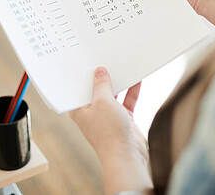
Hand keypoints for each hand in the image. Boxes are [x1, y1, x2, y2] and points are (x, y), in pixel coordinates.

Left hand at [71, 67, 152, 193]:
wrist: (127, 156)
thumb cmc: (109, 132)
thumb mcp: (102, 101)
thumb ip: (101, 84)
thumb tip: (99, 71)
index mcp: (79, 109)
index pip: (77, 88)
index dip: (80, 75)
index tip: (84, 59)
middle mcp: (91, 112)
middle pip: (96, 90)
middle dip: (101, 76)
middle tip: (104, 57)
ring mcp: (107, 115)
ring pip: (112, 94)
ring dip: (118, 82)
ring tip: (121, 63)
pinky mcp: (122, 119)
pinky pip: (126, 100)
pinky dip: (131, 91)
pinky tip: (136, 78)